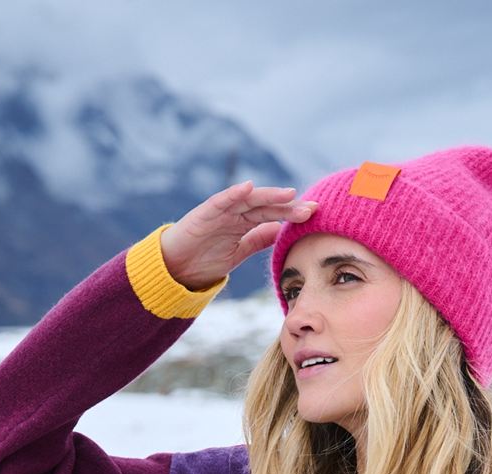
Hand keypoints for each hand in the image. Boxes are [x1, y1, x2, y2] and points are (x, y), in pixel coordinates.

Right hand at [158, 180, 318, 290]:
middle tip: (311, 206)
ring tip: (288, 193)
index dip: (292, 213)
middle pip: (266, 205)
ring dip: (268, 195)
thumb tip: (282, 233)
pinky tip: (249, 188)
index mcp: (244, 222)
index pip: (273, 215)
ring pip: (248, 200)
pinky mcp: (204, 213)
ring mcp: (220, 211)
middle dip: (288, 205)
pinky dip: (234, 193)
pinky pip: (221, 200)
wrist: (176, 268)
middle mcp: (235, 213)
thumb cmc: (205, 258)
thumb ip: (259, 240)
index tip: (315, 214)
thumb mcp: (239, 251)